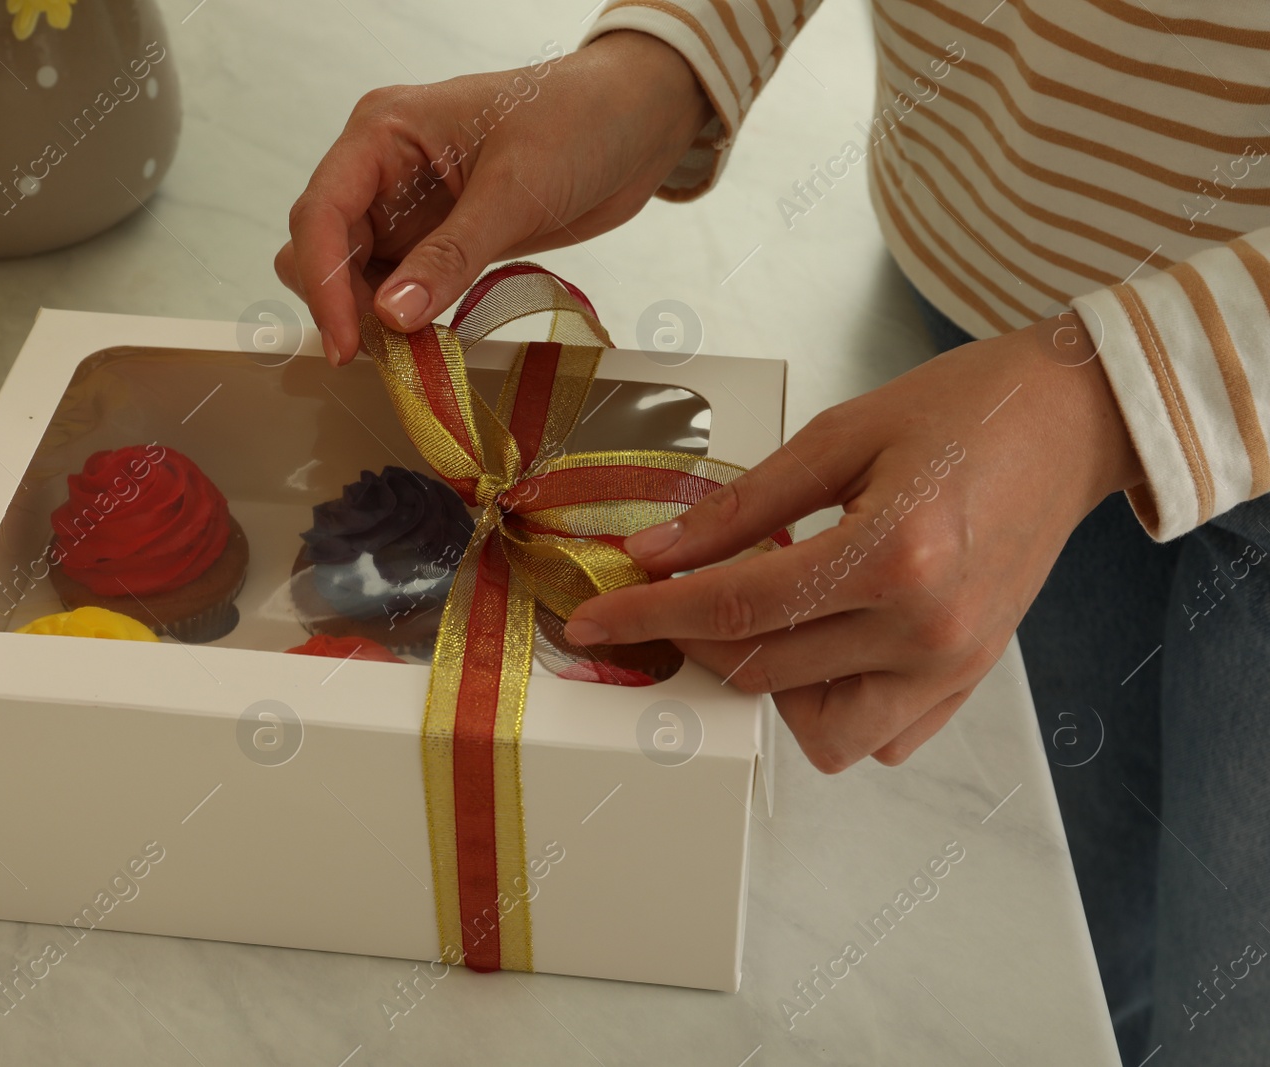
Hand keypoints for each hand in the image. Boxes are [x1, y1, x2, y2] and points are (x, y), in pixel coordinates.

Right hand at [276, 31, 712, 364]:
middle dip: (344, 304)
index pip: (321, 213)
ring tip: (412, 358)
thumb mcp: (515, 188)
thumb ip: (452, 255)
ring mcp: (408, 209)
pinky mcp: (438, 242)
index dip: (323, 282)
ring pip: (355, 277)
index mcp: (384, 132)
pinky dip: (405, 322)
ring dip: (372, 320)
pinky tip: (428, 346)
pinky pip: (399, 291)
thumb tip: (392, 315)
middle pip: (324, 249)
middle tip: (387, 356)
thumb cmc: (580, 120)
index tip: (347, 342)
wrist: (637, 123)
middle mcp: (383, 170)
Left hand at [564, 316, 1145, 772]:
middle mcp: (927, 627)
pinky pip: (879, 737)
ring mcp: (954, 665)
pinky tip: (822, 641)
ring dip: (769, 685)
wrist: (1072, 421)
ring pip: (820, 730)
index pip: (735, 605)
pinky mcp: (970, 680)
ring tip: (766, 615)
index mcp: (895, 552)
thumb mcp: (839, 435)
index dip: (650, 613)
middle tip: (668, 594)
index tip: (596, 617)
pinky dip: (832, 705)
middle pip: (764, 670)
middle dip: (692, 639)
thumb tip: (655, 554)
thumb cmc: (965, 411)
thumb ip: (740, 507)